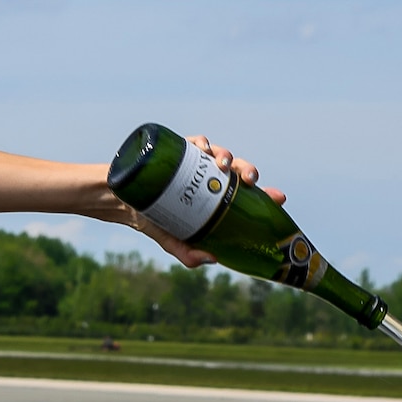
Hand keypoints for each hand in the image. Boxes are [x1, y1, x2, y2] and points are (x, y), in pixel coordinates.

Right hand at [122, 135, 282, 267]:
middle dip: (248, 172)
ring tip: (224, 165)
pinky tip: (203, 147)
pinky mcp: (179, 150)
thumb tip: (211, 259)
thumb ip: (189, 253)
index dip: (266, 194)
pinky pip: (195, 142)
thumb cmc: (154, 221)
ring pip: (220, 154)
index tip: (279, 198)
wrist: (122, 204)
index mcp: (216, 197)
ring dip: (227, 156)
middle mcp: (210, 177)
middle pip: (238, 171)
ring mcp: (195, 162)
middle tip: (251, 180)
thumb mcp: (173, 241)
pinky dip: (201, 142)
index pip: (246, 194)